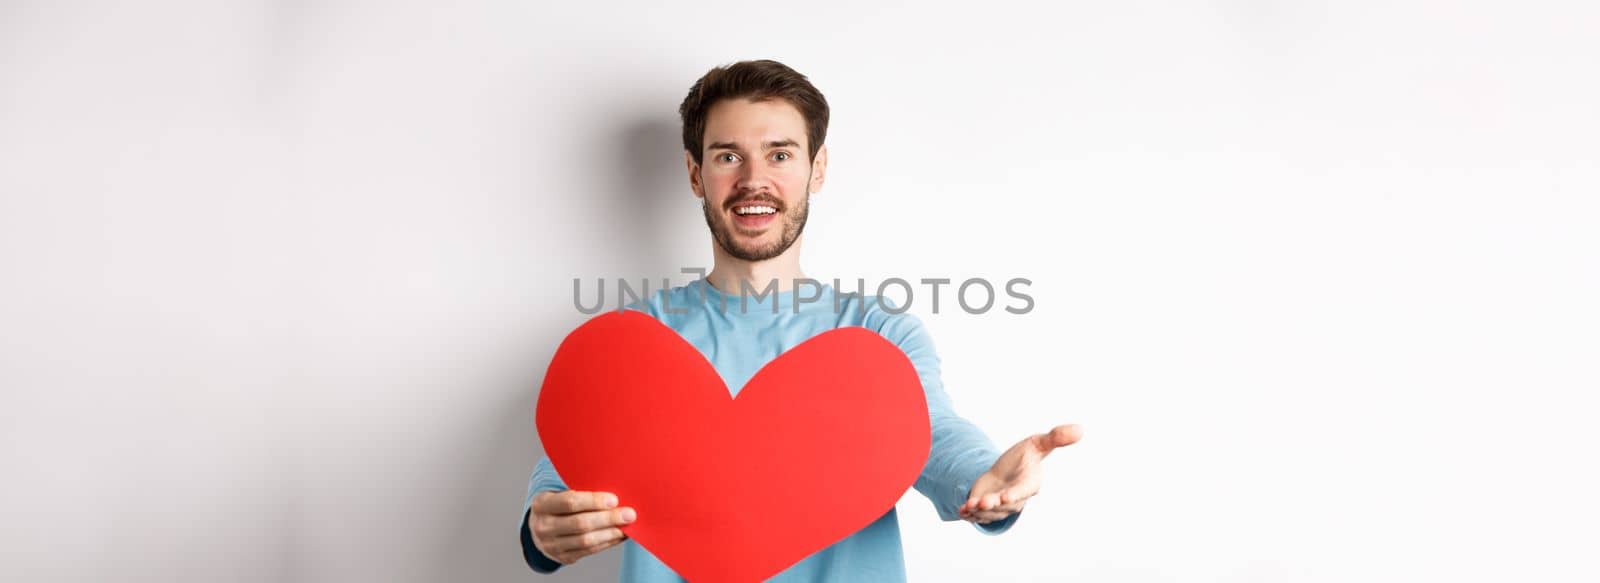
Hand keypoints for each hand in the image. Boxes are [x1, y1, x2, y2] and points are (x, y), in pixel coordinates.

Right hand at [527, 490, 635, 564]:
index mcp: (542, 504)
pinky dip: (607, 543)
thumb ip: (580, 488)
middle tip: (629, 514)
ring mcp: (551, 545)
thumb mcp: (559, 491)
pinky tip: (618, 535)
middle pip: (580, 524)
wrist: (540, 526)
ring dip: (611, 533)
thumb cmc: (557, 504)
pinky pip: (589, 551)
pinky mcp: (563, 557)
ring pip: (586, 541)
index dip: (594, 501)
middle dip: (608, 519)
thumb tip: (613, 489)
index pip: (570, 502)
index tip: (614, 499)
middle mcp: (543, 527)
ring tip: (627, 526)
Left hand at [959, 424, 1082, 523]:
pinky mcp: (986, 509)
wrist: (1004, 471)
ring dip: (978, 510)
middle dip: (992, 504)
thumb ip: (1055, 438)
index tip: (1005, 496)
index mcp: (1029, 483)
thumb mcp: (1037, 444)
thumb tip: (1080, 429)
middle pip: (1004, 505)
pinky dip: (969, 514)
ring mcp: (1000, 507)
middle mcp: (1016, 498)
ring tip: (968, 505)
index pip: (1023, 490)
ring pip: (989, 512)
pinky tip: (962, 511)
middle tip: (982, 502)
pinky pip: (977, 515)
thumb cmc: (1023, 458)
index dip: (1015, 494)